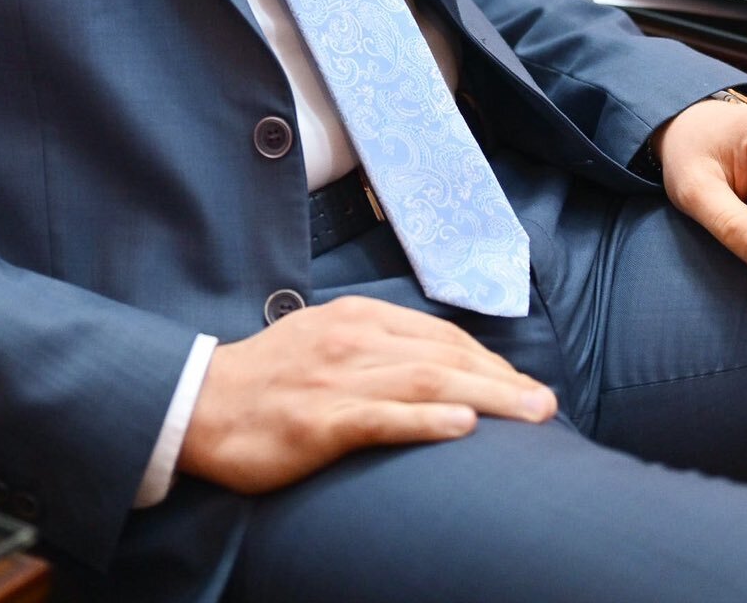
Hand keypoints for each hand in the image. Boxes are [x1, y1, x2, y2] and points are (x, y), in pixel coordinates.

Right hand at [177, 295, 556, 493]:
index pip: (439, 337)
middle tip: (546, 406)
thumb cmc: (267, 381)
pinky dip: (427, 421)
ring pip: (427, 383)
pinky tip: (463, 428)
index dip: (488, 362)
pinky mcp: (319, 422)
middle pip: (444, 357)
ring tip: (530, 415)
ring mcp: (336, 379)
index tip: (523, 387)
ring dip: (487, 398)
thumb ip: (374, 347)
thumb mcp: (324, 342)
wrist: (199, 405)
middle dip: (503, 379)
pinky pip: (382, 419)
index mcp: (356, 319)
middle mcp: (352, 340)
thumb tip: (434, 369)